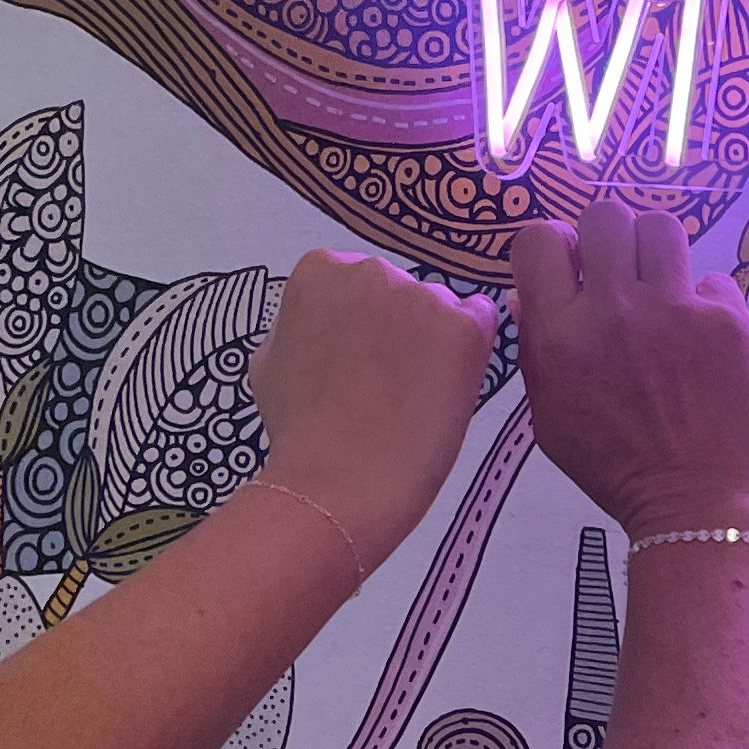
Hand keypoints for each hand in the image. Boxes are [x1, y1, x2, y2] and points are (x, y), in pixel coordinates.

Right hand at [251, 250, 499, 574]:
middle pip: (398, 288)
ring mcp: (422, 296)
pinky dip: (470, 352)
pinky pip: (479, 324)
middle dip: (397, 325)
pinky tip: (446, 389)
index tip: (357, 356)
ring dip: (434, 340)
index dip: (359, 321)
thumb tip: (319, 322)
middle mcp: (372, 269)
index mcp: (319, 271)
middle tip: (387, 380)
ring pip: (440, 308)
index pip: (352, 279)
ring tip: (415, 395)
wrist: (338, 479)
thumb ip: (298, 325)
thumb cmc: (297, 430)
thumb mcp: (269, 360)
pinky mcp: (466, 327)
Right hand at [509, 202, 748, 540]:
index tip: (570, 265)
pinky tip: (703, 339)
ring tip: (662, 288)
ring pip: (661, 227)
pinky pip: (712, 280)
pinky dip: (706, 303)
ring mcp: (675, 310)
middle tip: (620, 269)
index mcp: (560, 335)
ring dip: (657, 252)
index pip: (540, 239)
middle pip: (603, 215)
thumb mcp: (551, 419)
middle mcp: (613, 310)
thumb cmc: (617, 469)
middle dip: (608, 236)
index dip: (554, 244)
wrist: (697, 504)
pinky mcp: (727, 320)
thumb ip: (537, 350)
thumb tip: (527, 294)